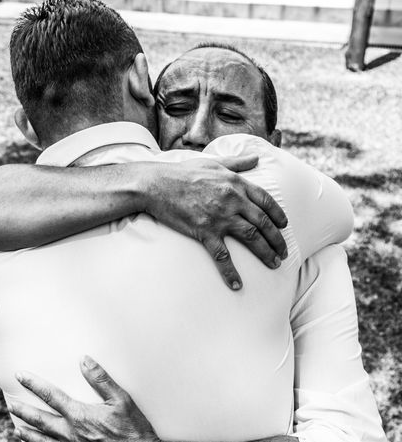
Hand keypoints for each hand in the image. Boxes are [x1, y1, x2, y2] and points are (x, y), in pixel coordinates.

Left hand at [9, 356, 157, 441]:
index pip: (50, 395)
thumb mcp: (121, 399)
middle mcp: (70, 434)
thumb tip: (84, 360)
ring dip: (28, 435)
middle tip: (10, 405)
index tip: (20, 375)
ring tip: (17, 429)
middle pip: (40, 420)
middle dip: (23, 411)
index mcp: (78, 415)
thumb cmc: (133, 431)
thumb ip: (101, 379)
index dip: (33, 384)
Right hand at [143, 155, 287, 289]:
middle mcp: (232, 200)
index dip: (278, 214)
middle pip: (263, 222)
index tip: (284, 226)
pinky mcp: (204, 230)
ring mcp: (219, 216)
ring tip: (274, 264)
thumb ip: (237, 162)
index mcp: (235, 183)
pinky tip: (237, 284)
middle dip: (277, 239)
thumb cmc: (182, 172)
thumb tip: (256, 157)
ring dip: (266, 253)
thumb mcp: (213, 162)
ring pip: (251, 237)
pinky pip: (222, 255)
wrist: (156, 184)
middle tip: (283, 252)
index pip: (265, 200)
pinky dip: (231, 271)